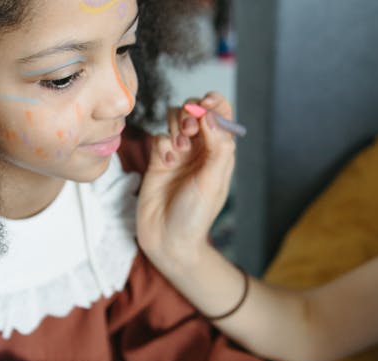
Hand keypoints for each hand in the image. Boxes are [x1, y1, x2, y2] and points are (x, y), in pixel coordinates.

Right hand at [136, 92, 235, 275]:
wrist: (169, 239)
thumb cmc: (196, 215)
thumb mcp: (213, 181)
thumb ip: (217, 146)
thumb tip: (212, 114)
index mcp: (220, 151)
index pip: (220, 114)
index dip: (214, 103)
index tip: (206, 105)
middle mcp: (199, 149)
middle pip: (195, 111)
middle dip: (191, 113)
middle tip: (190, 130)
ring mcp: (178, 153)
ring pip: (174, 119)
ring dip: (176, 126)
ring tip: (179, 148)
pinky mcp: (157, 160)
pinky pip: (158, 137)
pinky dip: (162, 144)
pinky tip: (166, 162)